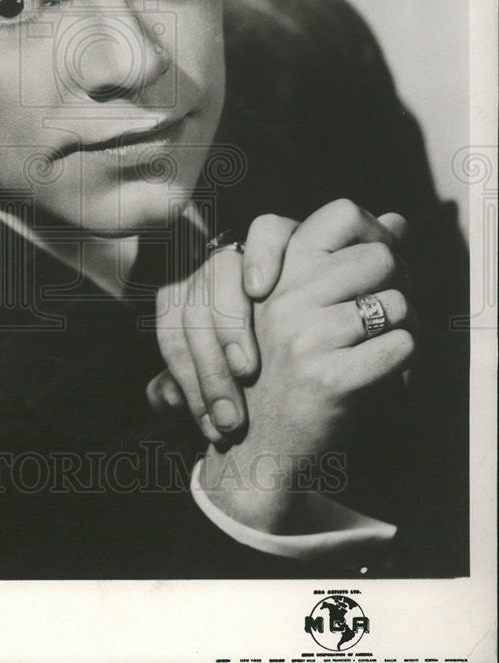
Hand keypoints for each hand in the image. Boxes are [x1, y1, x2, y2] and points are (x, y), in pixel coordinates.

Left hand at [147, 213, 302, 440]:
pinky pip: (266, 229)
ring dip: (228, 322)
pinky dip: (259, 255)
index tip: (210, 424)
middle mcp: (214, 269)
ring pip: (219, 270)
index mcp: (190, 298)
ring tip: (246, 368)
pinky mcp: (291, 231)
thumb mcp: (238, 373)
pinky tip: (261, 289)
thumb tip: (160, 399)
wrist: (349, 313)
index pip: (172, 336)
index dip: (188, 381)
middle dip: (208, 368)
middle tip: (232, 415)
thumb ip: (195, 383)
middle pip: (192, 308)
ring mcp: (249, 246)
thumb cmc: (282, 353)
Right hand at [199, 200, 414, 532]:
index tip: (376, 262)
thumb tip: (398, 220)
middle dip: (396, 283)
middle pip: (377, 257)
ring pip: (395, 303)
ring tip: (383, 345)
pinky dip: (404, 361)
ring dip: (402, 326)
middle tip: (388, 311)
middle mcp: (285, 298)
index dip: (371, 231)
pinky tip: (386, 372)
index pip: (337, 215)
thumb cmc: (284, 371)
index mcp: (278, 274)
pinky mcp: (327, 378)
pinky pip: (401, 347)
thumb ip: (348, 258)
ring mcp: (303, 337)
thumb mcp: (303, 307)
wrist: (259, 447)